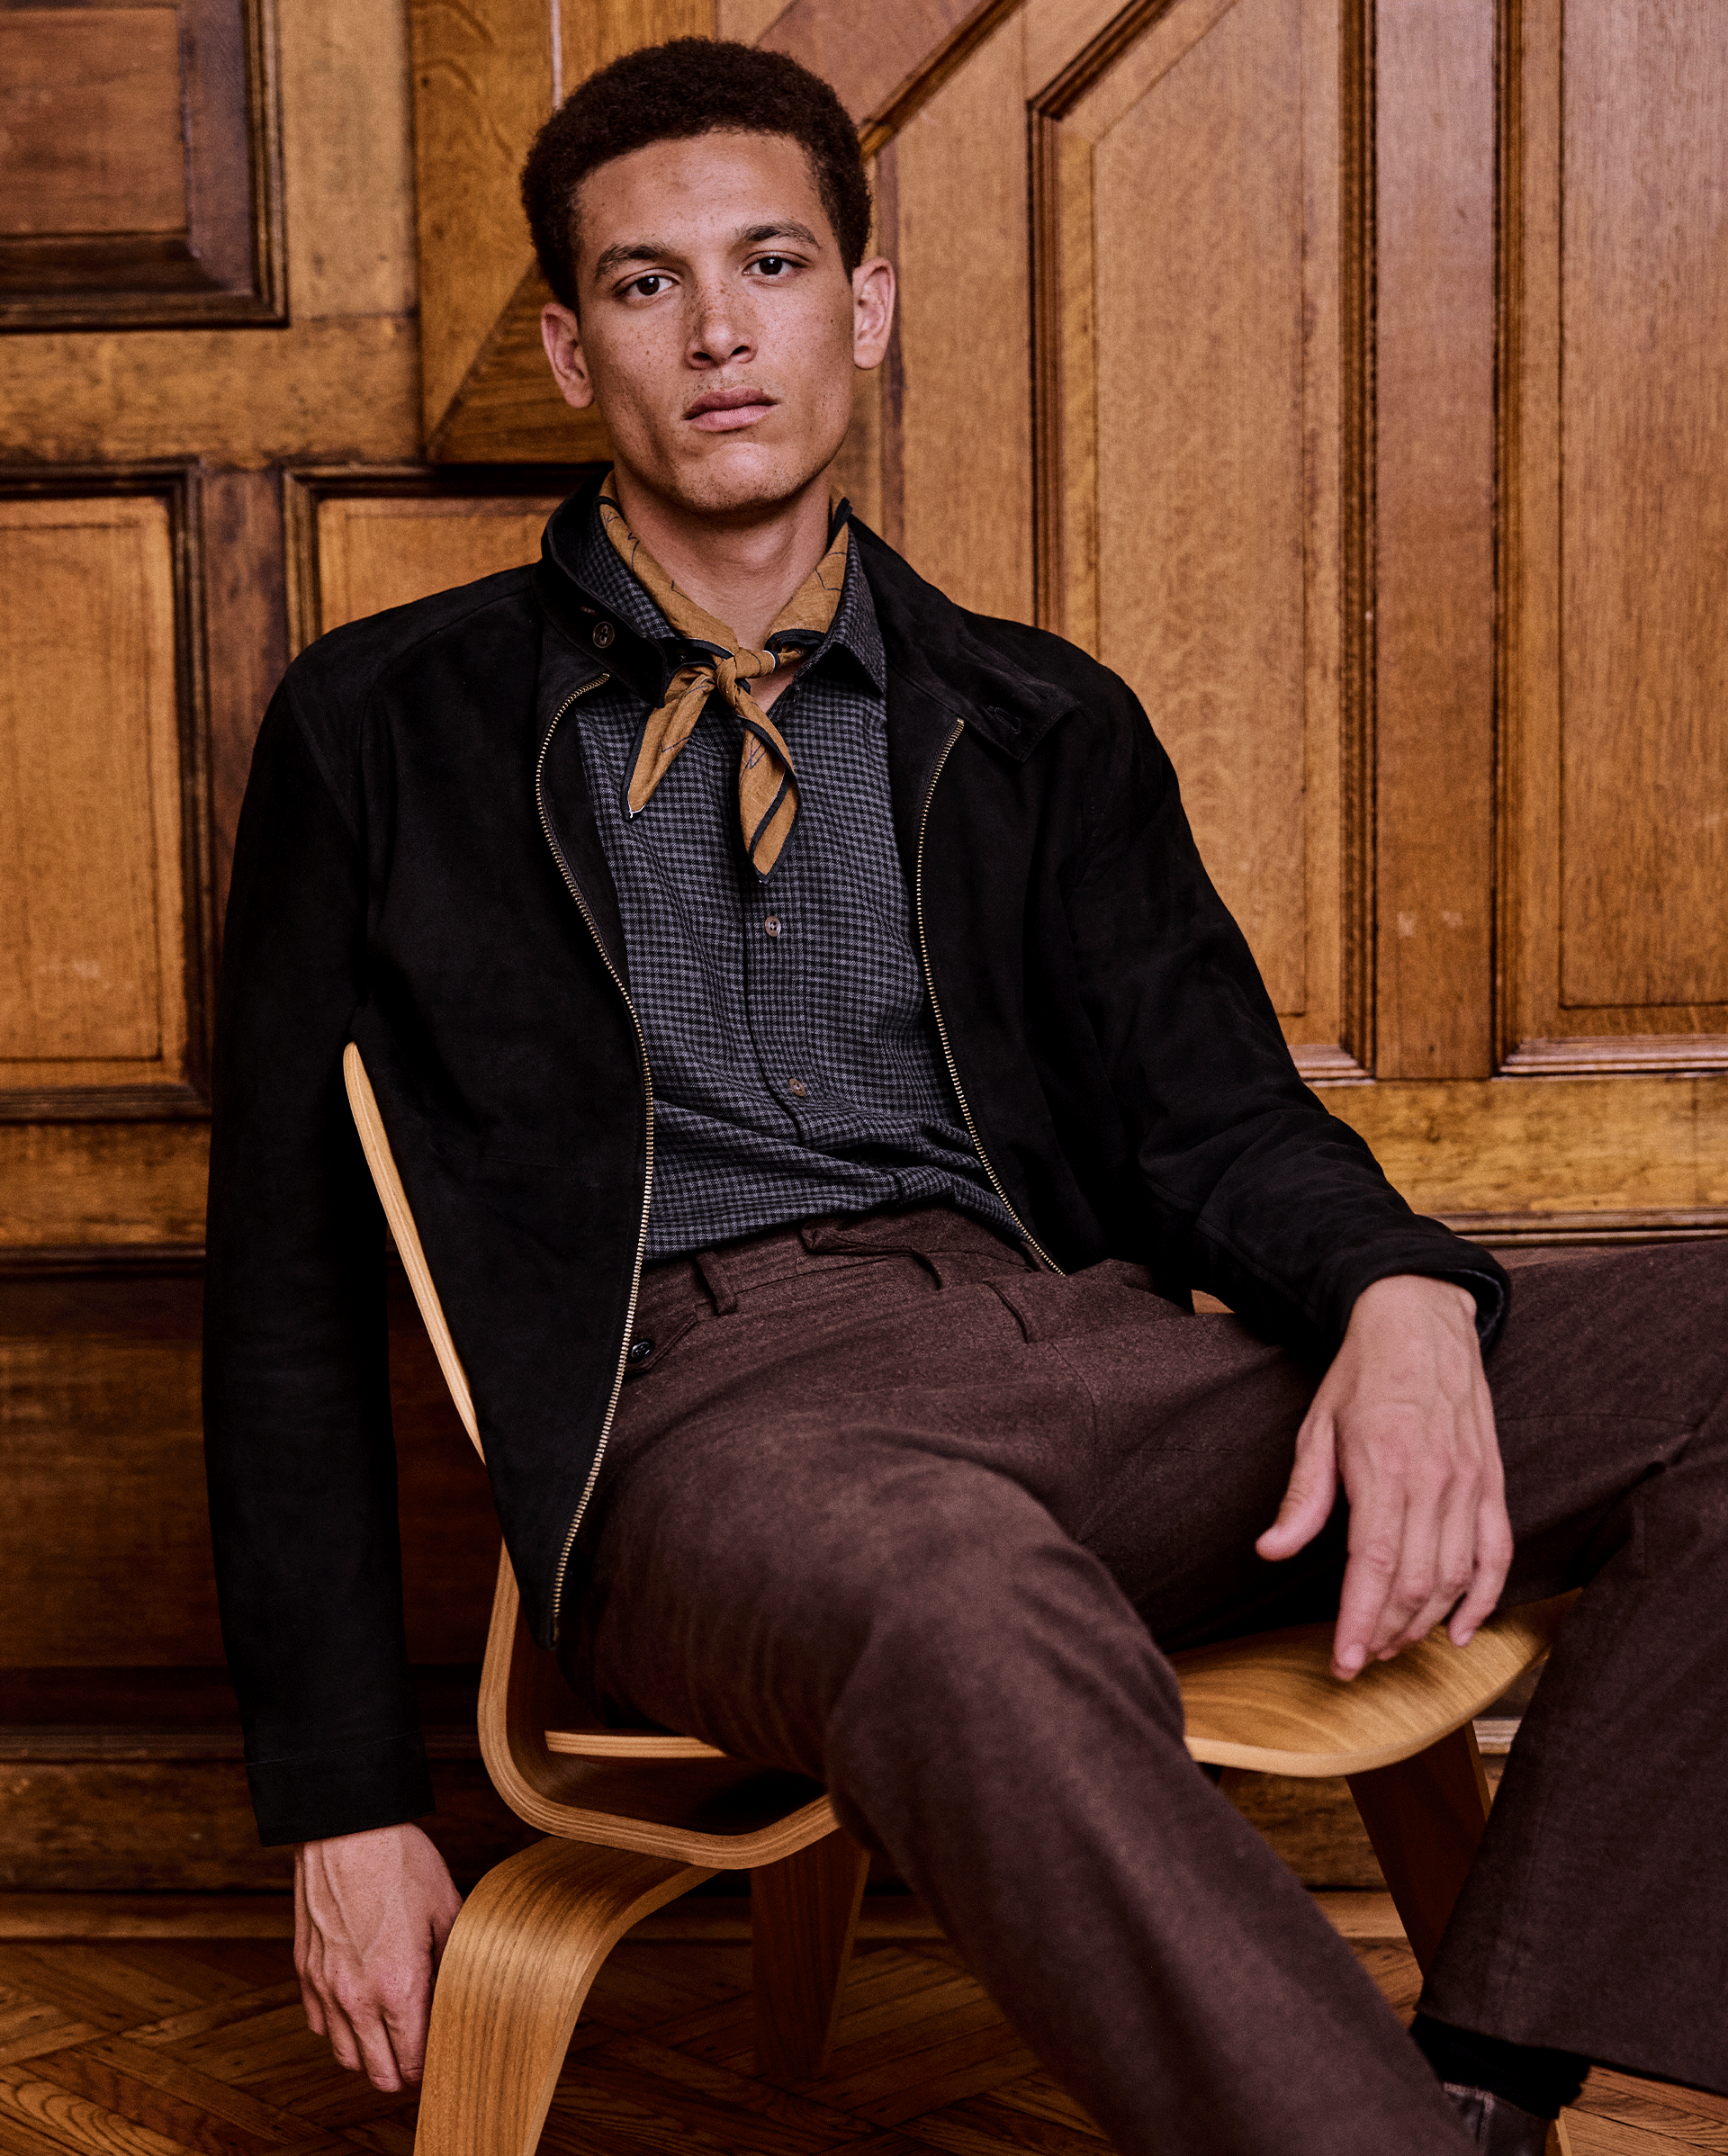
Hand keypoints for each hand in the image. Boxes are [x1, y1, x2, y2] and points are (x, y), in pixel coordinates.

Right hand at [294, 1823, 462, 2089]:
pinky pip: (319, 2024)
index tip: (440, 2055)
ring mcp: (326, 1987)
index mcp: (399, 1986)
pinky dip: (338, 2028)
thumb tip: (463, 1990)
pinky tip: (358, 2009)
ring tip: (389, 2040)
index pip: (413, 2061)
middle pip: (377, 2072)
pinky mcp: (305, 1971)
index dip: (429, 2066)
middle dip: (401, 2073)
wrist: (346, 1830)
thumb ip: (453, 1960)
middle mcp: (357, 1997)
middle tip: (418, 2058)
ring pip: (344, 2055)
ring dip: (368, 2056)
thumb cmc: (399, 1862)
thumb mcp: (446, 1907)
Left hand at [1255, 1274, 1511, 1680]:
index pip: (1373, 1566)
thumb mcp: (1316, 1428)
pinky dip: (1484, 1599)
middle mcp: (1435, 1481)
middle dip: (1387, 1631)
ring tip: (1393, 1643)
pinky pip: (1497, 1553)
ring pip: (1456, 1577)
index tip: (1345, 1662)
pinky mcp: (1493, 1482)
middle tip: (1361, 1656)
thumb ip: (1302, 1497)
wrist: (1420, 1319)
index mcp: (1385, 1467)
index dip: (1360, 1622)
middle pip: (1416, 1583)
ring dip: (1424, 1622)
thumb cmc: (1361, 1374)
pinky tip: (1460, 1629)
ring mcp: (1471, 1483)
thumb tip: (1271, 1551)